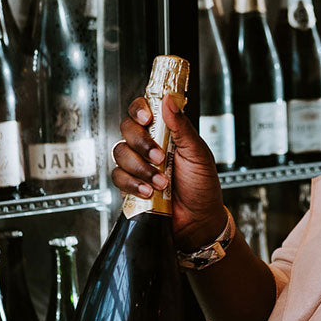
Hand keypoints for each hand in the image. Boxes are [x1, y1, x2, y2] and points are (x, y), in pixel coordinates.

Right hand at [112, 94, 226, 250]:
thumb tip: (169, 100)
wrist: (198, 220)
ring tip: (162, 181)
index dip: (140, 110)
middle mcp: (149, 145)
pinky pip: (118, 177)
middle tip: (159, 157)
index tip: (148, 119)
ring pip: (120, 153)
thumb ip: (182, 127)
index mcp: (166, 133)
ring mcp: (138, 165)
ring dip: (141, 168)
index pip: (143, 110)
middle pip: (127, 129)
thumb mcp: (198, 153)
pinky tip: (149, 191)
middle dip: (142, 143)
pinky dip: (133, 184)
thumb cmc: (202, 186)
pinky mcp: (129, 184)